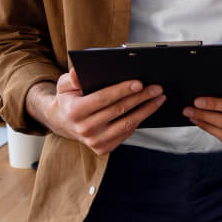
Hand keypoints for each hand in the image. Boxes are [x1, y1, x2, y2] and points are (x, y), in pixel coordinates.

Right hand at [44, 68, 165, 154]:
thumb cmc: (68, 99)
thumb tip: (77, 72)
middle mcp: (84, 129)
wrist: (62, 123)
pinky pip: (126, 133)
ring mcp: (94, 141)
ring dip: (146, 110)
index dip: (122, 90)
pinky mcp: (103, 148)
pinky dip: (139, 120)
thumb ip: (72, 78)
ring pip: (127, 124)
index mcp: (75, 111)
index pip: (103, 98)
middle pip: (119, 110)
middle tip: (157, 88)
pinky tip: (148, 109)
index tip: (140, 83)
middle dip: (141, 97)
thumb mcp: (64, 85)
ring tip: (159, 98)